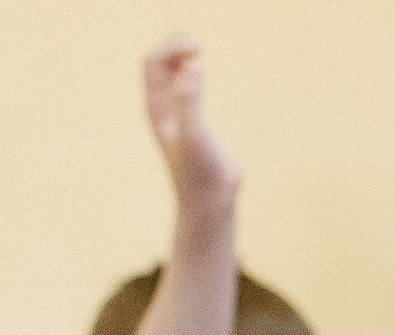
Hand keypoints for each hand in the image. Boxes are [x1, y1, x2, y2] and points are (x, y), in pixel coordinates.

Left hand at [142, 36, 238, 215]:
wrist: (209, 202)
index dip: (173, 48)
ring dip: (181, 57)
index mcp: (157, 108)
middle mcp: (164, 109)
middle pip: (160, 65)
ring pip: (171, 76)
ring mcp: (178, 116)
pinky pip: (186, 90)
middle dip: (175, 47)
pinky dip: (192, 74)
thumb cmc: (199, 172)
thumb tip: (193, 64)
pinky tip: (202, 72)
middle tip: (199, 43)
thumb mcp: (195, 134)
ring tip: (198, 47)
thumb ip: (192, 99)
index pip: (155, 63)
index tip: (198, 48)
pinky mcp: (195, 124)